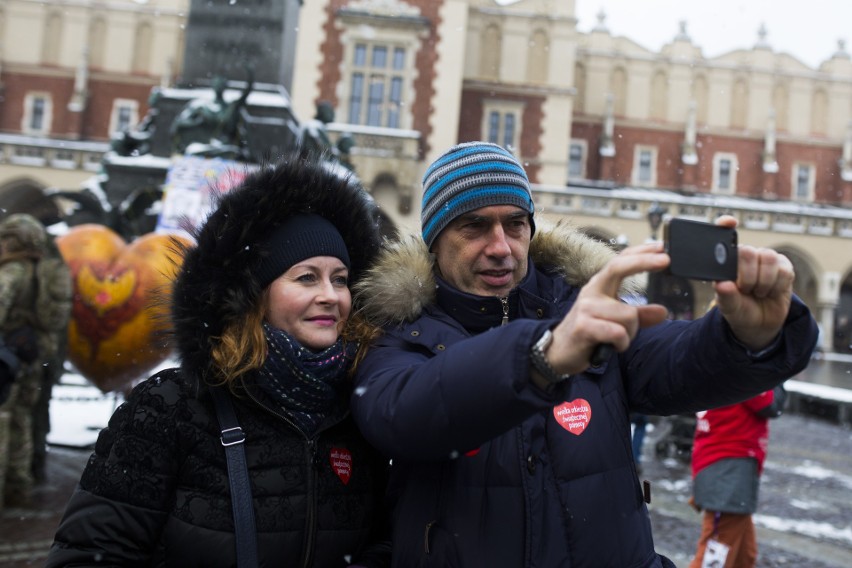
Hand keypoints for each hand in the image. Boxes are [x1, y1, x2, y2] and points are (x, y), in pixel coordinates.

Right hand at [545, 242, 669, 374]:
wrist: (558, 352)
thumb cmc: (588, 333)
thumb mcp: (615, 321)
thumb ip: (639, 316)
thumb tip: (663, 312)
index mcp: (599, 287)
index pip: (619, 262)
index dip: (640, 253)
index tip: (661, 247)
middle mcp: (591, 292)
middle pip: (618, 268)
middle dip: (643, 262)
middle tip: (666, 260)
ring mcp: (586, 308)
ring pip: (629, 315)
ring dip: (630, 333)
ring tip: (616, 341)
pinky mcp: (584, 327)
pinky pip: (618, 333)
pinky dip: (621, 343)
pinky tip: (611, 347)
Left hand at [712, 216, 793, 350]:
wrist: (760, 324)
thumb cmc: (740, 311)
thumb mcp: (729, 308)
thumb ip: (726, 297)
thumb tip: (723, 285)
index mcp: (726, 262)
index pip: (723, 236)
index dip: (725, 225)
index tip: (729, 222)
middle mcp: (745, 256)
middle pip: (747, 251)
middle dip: (747, 275)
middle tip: (745, 290)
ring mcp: (765, 259)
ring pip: (768, 258)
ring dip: (763, 282)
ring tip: (757, 292)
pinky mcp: (783, 266)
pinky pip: (784, 270)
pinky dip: (777, 286)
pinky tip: (771, 292)